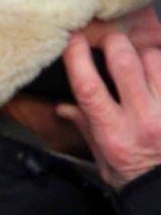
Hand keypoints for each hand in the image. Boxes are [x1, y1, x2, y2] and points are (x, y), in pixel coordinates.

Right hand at [57, 16, 160, 188]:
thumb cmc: (133, 175)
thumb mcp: (102, 157)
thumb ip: (86, 126)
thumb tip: (64, 108)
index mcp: (112, 131)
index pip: (89, 87)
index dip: (78, 58)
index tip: (73, 40)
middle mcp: (142, 118)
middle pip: (126, 63)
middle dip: (115, 43)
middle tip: (110, 39)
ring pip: (156, 61)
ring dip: (145, 53)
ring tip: (140, 58)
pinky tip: (155, 71)